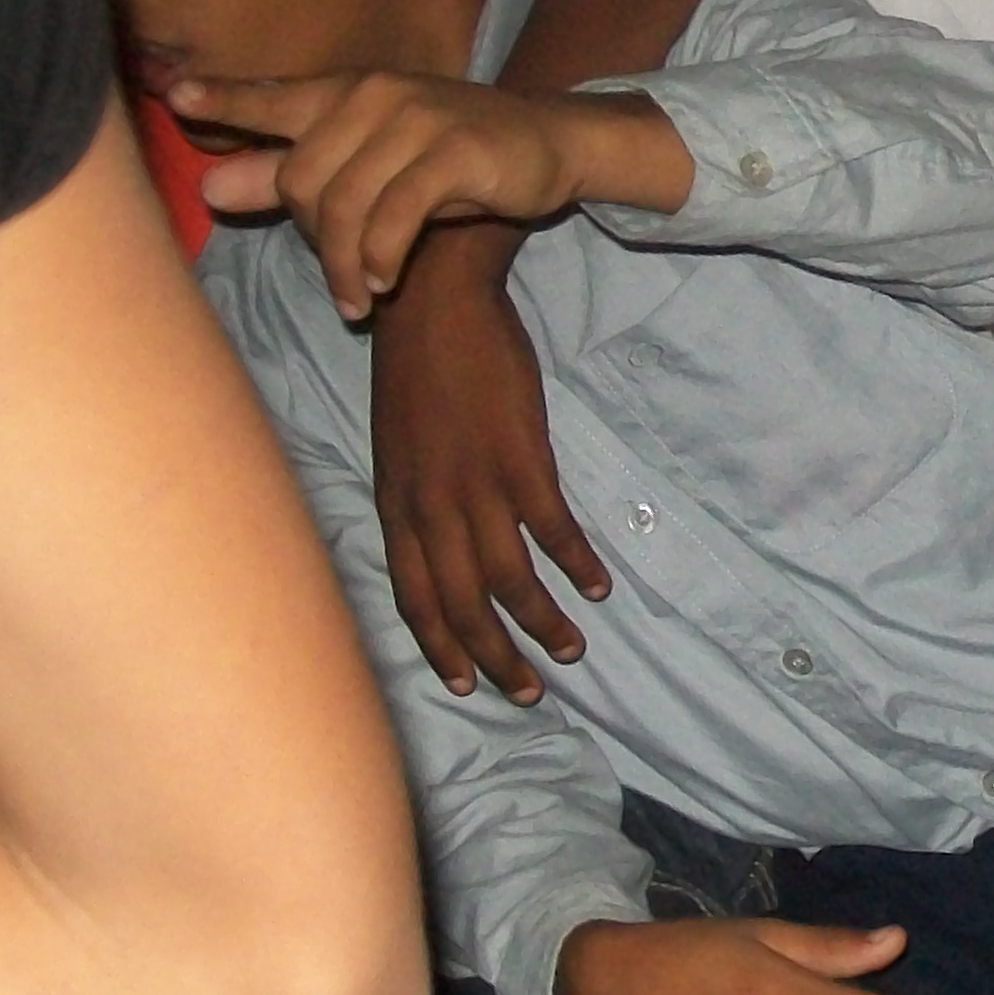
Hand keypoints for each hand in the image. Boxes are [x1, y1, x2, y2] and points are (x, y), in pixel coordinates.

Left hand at [177, 70, 690, 319]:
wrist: (548, 143)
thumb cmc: (450, 156)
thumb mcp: (370, 164)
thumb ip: (290, 174)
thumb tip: (210, 187)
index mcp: (347, 93)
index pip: (275, 98)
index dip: (226, 100)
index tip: (176, 98)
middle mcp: (373, 96)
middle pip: (301, 179)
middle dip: (314, 240)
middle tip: (343, 273)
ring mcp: (414, 120)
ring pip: (344, 204)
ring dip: (347, 266)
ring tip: (360, 297)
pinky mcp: (452, 152)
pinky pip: (393, 216)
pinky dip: (382, 258)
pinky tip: (387, 282)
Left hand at [370, 235, 608, 701]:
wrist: (434, 304)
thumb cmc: (416, 370)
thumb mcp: (396, 447)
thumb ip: (415, 500)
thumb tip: (435, 545)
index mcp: (396, 506)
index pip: (413, 598)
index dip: (440, 646)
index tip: (465, 682)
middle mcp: (429, 508)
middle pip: (461, 603)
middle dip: (496, 656)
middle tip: (528, 690)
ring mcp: (474, 485)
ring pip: (508, 579)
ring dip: (542, 621)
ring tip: (571, 647)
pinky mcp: (520, 458)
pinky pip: (551, 529)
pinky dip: (575, 563)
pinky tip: (597, 584)